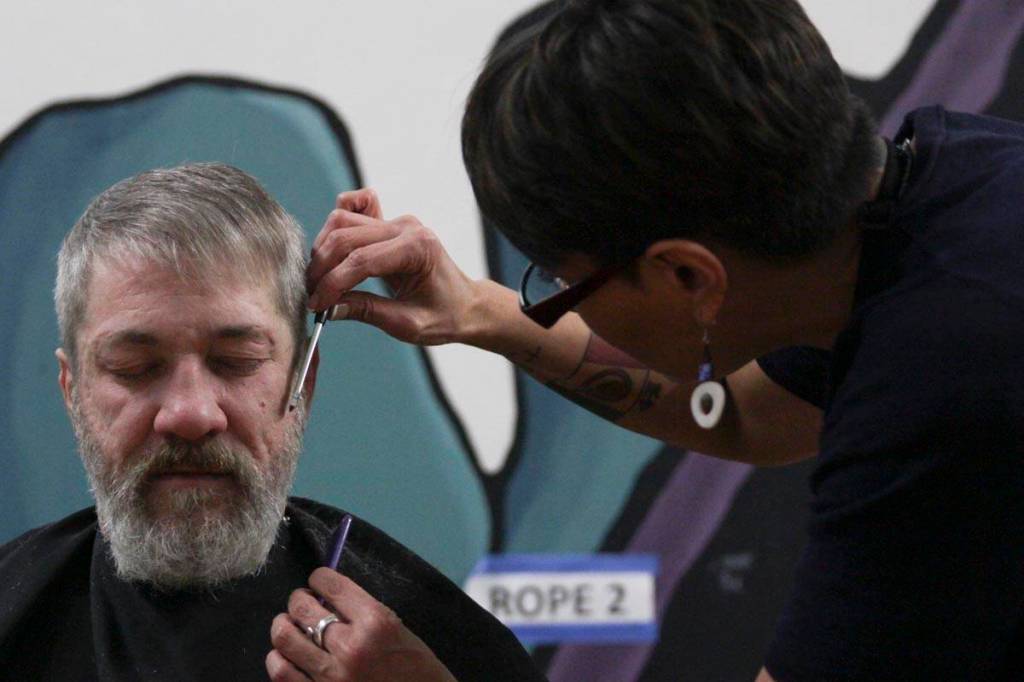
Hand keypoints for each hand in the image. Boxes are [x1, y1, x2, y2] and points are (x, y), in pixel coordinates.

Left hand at [267, 567, 456, 681]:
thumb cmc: (416, 667)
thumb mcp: (398, 629)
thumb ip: (362, 612)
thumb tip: (327, 599)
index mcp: (375, 623)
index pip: (331, 585)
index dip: (319, 577)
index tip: (318, 580)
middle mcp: (350, 647)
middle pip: (303, 608)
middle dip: (299, 598)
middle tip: (303, 601)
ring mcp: (331, 677)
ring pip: (285, 638)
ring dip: (283, 625)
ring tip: (289, 624)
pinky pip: (282, 673)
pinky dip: (278, 658)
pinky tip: (285, 655)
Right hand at [305, 188, 481, 345]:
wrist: (466, 305)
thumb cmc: (445, 316)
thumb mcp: (408, 324)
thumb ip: (367, 312)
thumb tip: (329, 308)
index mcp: (417, 248)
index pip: (361, 260)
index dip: (332, 283)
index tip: (316, 305)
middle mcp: (407, 227)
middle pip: (346, 236)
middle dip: (322, 268)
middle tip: (312, 295)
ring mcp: (398, 221)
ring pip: (343, 221)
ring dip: (324, 249)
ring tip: (321, 280)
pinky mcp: (389, 223)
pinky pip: (355, 209)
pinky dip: (338, 224)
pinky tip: (333, 249)